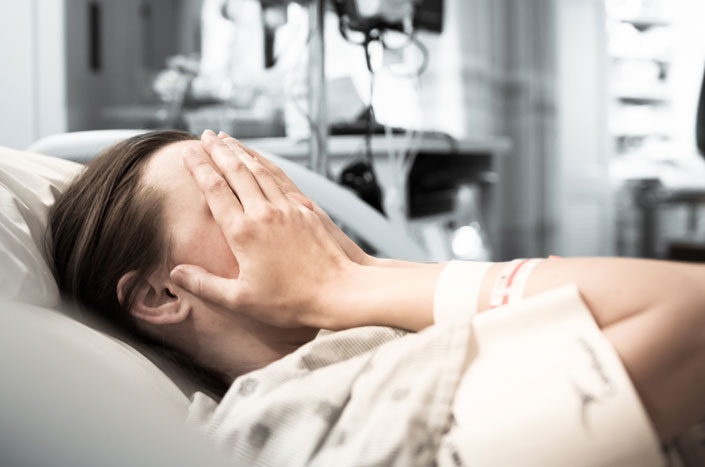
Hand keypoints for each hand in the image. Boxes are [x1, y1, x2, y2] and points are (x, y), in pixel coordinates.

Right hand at [170, 130, 360, 329]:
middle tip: (204, 135)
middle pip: (235, 172)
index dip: (199, 168)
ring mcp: (287, 208)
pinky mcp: (305, 209)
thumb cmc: (289, 302)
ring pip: (259, 170)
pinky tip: (260, 160)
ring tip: (227, 139)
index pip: (214, 190)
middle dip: (217, 151)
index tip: (187, 153)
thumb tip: (176, 273)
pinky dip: (266, 164)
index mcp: (243, 232)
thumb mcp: (240, 300)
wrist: (337, 292)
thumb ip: (205, 284)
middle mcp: (264, 213)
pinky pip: (281, 179)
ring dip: (241, 152)